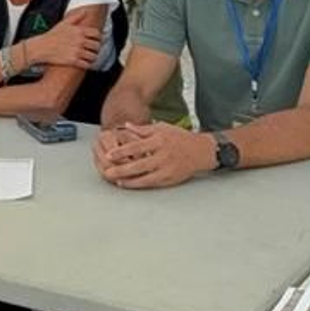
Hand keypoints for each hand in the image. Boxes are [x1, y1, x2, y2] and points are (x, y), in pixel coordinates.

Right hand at [29, 11, 101, 67]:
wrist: (41, 47)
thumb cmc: (52, 35)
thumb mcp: (63, 23)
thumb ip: (76, 17)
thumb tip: (85, 11)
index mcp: (79, 31)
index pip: (97, 34)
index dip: (98, 38)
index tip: (95, 40)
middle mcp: (79, 41)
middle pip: (96, 46)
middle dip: (95, 49)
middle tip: (92, 50)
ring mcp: (77, 51)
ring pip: (93, 56)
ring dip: (92, 58)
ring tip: (89, 57)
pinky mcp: (73, 61)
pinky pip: (87, 64)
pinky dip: (87, 64)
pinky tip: (84, 63)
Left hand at [94, 122, 214, 188]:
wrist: (202, 151)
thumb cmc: (179, 137)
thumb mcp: (162, 128)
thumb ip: (143, 129)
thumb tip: (125, 126)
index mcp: (159, 141)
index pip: (137, 147)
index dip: (121, 152)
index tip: (108, 155)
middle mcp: (164, 156)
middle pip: (139, 165)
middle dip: (122, 170)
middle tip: (107, 172)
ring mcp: (168, 169)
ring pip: (146, 178)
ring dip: (130, 181)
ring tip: (116, 181)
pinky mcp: (171, 179)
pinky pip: (153, 183)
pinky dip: (140, 184)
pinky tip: (130, 184)